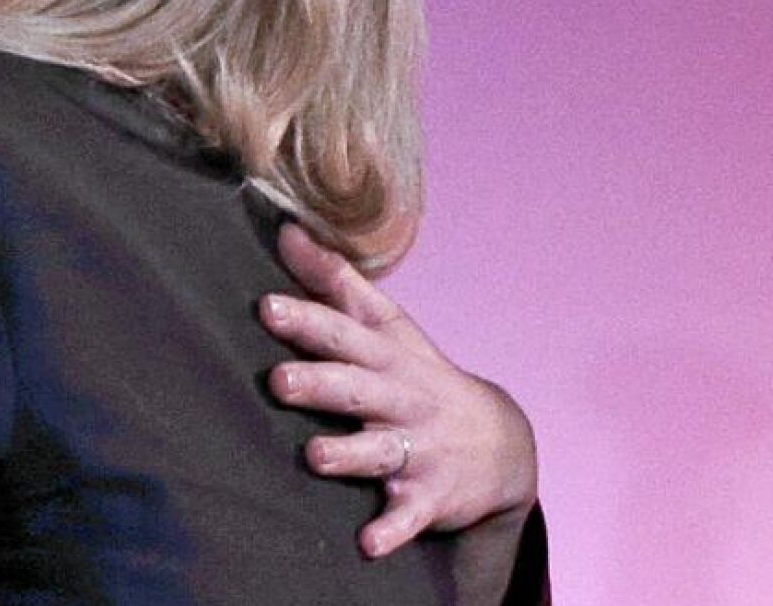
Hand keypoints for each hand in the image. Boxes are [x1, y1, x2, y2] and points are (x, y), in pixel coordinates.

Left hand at [260, 225, 537, 557]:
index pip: (345, 333)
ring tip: (315, 456)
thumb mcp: (388, 327)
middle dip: (321, 384)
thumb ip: (335, 281)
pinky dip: (392, 530)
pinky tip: (369, 544)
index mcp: (387, 357)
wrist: (503, 444)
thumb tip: (286, 229)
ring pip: (381, 452)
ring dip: (350, 454)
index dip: (308, 319)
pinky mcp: (430, 497)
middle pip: (358, 389)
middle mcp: (401, 399)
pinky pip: (410, 516)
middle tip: (278, 379)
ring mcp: (419, 449)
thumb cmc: (419, 375)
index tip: (269, 307)